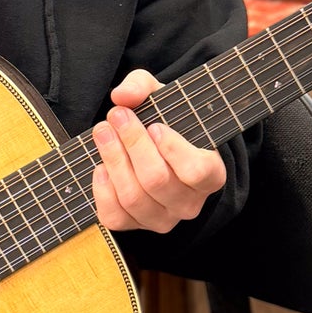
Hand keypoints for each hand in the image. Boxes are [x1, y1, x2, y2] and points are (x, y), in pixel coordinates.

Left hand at [91, 70, 226, 233]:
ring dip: (113, 160)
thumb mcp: (162, 97)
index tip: (155, 126)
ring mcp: (163, 219)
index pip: (196, 172)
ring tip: (103, 132)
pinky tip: (100, 166)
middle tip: (116, 116)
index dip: (173, 150)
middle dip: (132, 144)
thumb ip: (143, 86)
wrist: (156, 150)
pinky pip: (115, 216)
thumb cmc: (165, 123)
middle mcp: (189, 203)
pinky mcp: (135, 225)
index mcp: (210, 174)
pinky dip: (102, 190)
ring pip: (134, 198)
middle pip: (157, 180)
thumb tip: (122, 96)